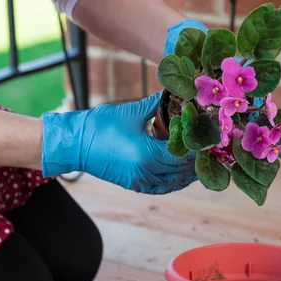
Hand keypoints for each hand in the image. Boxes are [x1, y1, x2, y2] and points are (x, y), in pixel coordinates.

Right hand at [41, 92, 196, 194]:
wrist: (73, 143)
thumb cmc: (100, 125)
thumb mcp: (131, 111)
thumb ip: (156, 104)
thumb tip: (174, 92)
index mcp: (147, 154)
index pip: (182, 155)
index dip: (197, 148)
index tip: (207, 138)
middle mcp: (145, 172)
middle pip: (181, 171)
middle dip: (195, 160)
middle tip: (206, 149)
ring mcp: (139, 181)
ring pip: (173, 182)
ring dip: (186, 174)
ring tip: (197, 162)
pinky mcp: (133, 185)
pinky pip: (160, 188)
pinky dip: (173, 183)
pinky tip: (180, 175)